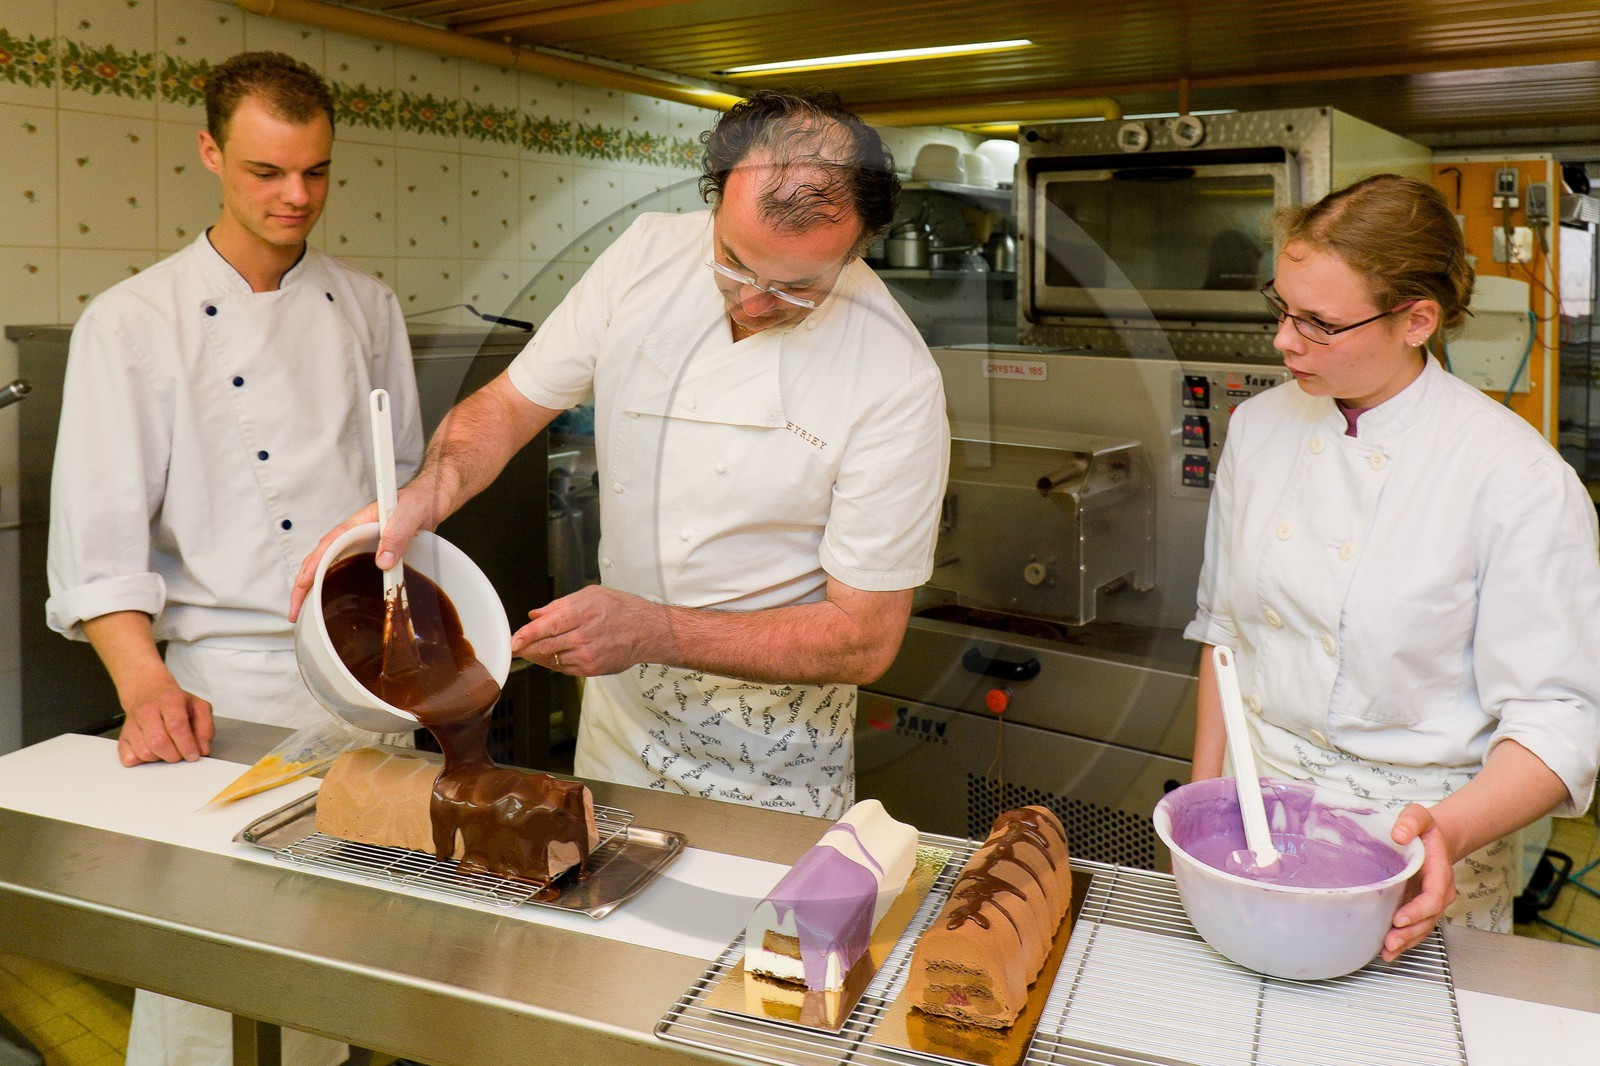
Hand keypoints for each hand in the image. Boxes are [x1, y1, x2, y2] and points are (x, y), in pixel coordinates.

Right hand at [117, 681, 214, 765]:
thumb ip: (206, 728)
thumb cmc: (175, 702)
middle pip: (159, 742)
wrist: (148, 691)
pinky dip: (142, 761)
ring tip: (167, 749)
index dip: (187, 745)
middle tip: (181, 753)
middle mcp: (147, 710)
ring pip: (144, 752)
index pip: (176, 726)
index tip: (193, 755)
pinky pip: (129, 758)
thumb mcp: (199, 707)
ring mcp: (132, 723)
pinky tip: (152, 751)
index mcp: (169, 700)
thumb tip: (203, 750)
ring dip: (160, 758)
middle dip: (174, 755)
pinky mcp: (122, 736)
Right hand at [288, 477, 438, 620]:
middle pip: (321, 559)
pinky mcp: (373, 553)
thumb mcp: (411, 513)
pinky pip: (349, 569)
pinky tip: (332, 598)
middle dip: (303, 584)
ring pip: (331, 565)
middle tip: (295, 611)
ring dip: (316, 586)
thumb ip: (397, 533)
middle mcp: (355, 534)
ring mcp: (362, 544)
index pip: (326, 546)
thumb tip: (382, 562)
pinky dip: (336, 584)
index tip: (300, 587)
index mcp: (358, 523)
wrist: (434, 497)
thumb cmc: (421, 499)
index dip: (311, 568)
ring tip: (305, 610)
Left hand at [511, 586, 665, 676]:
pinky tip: (551, 656)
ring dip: (538, 656)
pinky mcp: (592, 669)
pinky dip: (554, 663)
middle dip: (526, 648)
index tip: (514, 640)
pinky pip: (565, 668)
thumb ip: (560, 605)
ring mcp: (589, 655)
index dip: (527, 634)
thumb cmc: (622, 609)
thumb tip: (536, 614)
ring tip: (531, 650)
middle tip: (515, 647)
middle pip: (546, 646)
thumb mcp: (591, 595)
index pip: (548, 626)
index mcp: (583, 613)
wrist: (648, 631)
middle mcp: (585, 636)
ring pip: (553, 659)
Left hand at [1382, 802, 1457, 959]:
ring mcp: (1428, 902)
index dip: (1417, 910)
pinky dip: (1404, 941)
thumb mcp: (1419, 816)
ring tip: (1387, 950)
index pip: (1432, 897)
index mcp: (1439, 874)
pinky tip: (1388, 950)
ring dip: (1406, 941)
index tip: (1400, 917)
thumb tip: (1399, 833)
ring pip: (1421, 927)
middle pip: (1427, 919)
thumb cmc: (1425, 829)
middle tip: (1390, 942)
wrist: (1435, 838)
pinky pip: (1414, 927)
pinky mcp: (1418, 907)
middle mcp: (1438, 893)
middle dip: (1409, 933)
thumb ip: (1411, 821)